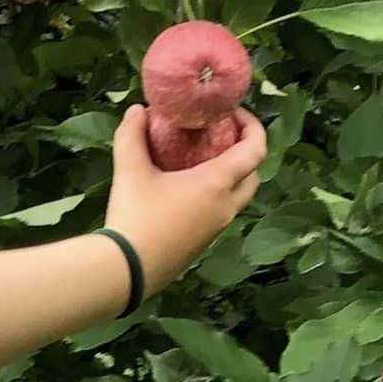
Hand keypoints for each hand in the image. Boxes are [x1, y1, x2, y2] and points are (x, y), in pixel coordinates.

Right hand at [104, 105, 265, 295]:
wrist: (127, 272)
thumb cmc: (134, 217)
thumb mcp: (129, 171)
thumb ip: (132, 135)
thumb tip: (137, 109)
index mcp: (217, 184)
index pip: (256, 150)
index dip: (252, 127)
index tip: (234, 114)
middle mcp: (225, 207)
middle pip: (253, 175)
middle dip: (245, 153)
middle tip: (221, 138)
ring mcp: (216, 229)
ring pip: (238, 197)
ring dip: (230, 177)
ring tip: (201, 164)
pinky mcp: (203, 245)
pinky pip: (221, 214)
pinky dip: (215, 197)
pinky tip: (184, 193)